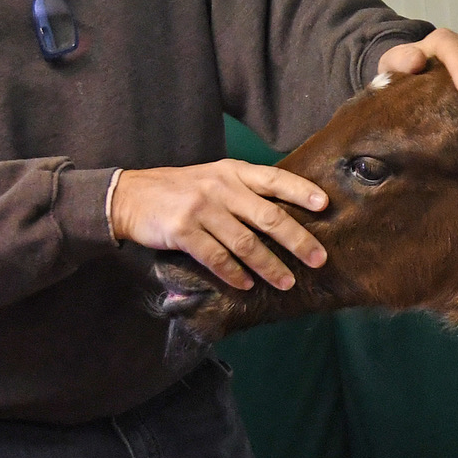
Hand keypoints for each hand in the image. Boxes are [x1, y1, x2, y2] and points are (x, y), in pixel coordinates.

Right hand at [110, 160, 328, 290]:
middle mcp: (221, 188)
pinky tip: (246, 285)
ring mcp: (202, 209)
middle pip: (268, 216)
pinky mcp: (183, 231)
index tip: (325, 205)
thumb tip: (286, 213)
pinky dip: (234, 274)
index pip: (274, 179)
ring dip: (269, 266)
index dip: (300, 191)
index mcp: (233, 172)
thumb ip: (245, 190)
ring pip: (245, 243)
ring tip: (286, 282)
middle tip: (318, 258)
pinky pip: (216, 257)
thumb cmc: (182, 189)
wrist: (132, 196)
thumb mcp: (214, 178)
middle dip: (297, 240)